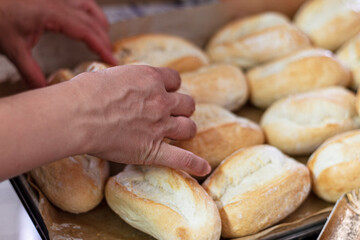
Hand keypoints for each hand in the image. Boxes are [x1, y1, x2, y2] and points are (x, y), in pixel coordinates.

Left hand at [0, 0, 116, 87]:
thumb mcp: (13, 48)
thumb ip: (30, 71)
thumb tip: (44, 90)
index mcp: (51, 13)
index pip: (86, 31)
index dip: (101, 46)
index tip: (112, 60)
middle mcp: (57, 2)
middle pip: (91, 21)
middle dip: (104, 40)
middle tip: (111, 57)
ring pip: (88, 7)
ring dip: (99, 23)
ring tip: (106, 39)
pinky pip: (79, 1)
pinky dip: (89, 12)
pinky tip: (90, 21)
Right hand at [73, 65, 210, 175]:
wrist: (79, 115)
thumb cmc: (86, 92)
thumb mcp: (109, 75)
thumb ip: (122, 79)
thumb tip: (116, 81)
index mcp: (151, 79)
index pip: (175, 79)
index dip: (171, 86)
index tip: (164, 91)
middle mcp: (161, 101)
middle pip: (187, 103)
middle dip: (182, 108)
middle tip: (171, 113)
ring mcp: (160, 126)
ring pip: (189, 127)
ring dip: (186, 129)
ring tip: (179, 133)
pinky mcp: (153, 149)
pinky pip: (181, 159)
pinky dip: (194, 164)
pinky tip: (203, 168)